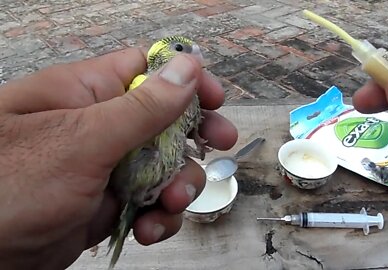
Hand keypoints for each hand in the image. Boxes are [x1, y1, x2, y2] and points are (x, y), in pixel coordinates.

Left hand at [0, 49, 236, 268]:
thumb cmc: (8, 187)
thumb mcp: (82, 141)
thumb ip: (141, 107)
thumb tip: (188, 66)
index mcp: (86, 94)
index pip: (146, 69)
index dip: (185, 78)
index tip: (215, 99)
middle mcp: (99, 127)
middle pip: (165, 119)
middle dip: (194, 135)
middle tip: (221, 145)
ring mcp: (106, 168)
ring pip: (163, 166)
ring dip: (179, 185)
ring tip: (171, 203)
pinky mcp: (107, 204)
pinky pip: (149, 202)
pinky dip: (159, 216)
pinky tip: (148, 229)